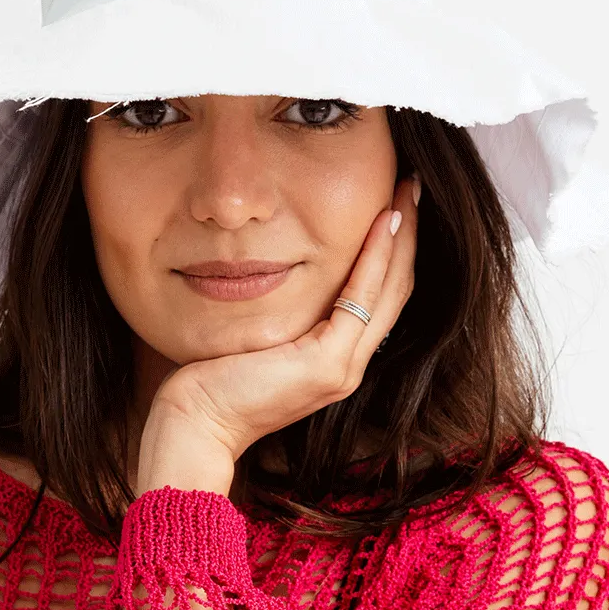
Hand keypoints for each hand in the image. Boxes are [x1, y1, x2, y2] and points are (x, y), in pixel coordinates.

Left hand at [146, 174, 419, 466]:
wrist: (196, 422)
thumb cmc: (213, 378)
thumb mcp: (260, 336)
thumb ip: (283, 313)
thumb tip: (280, 268)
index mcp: (335, 359)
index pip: (379, 296)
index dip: (394, 250)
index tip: (395, 204)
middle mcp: (348, 365)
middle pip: (396, 289)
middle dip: (407, 235)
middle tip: (412, 186)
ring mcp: (343, 368)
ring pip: (390, 290)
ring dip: (402, 238)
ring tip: (407, 194)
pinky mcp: (327, 364)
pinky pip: (362, 299)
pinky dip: (376, 257)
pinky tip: (381, 222)